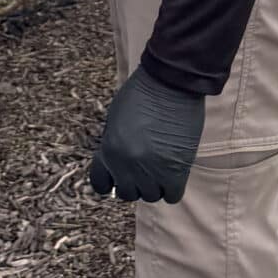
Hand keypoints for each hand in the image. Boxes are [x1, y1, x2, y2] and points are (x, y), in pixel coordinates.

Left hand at [90, 67, 205, 204]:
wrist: (170, 82)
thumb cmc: (142, 93)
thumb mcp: (115, 119)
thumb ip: (113, 144)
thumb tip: (117, 165)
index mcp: (109, 151)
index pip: (101, 184)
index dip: (111, 180)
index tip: (120, 175)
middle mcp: (127, 165)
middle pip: (128, 193)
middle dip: (135, 182)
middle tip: (145, 168)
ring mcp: (152, 170)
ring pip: (151, 196)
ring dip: (155, 185)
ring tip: (161, 168)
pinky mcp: (177, 169)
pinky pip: (172, 195)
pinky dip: (172, 187)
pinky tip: (174, 173)